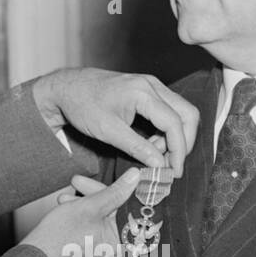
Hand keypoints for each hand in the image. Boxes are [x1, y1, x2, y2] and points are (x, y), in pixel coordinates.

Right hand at [22, 169, 140, 256]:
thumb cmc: (59, 237)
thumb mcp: (90, 206)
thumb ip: (115, 191)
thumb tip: (134, 176)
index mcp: (122, 245)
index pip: (122, 207)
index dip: (108, 187)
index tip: (101, 178)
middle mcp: (116, 255)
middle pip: (110, 214)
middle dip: (91, 197)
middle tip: (76, 185)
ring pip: (98, 222)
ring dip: (83, 207)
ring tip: (65, 201)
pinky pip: (91, 234)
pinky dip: (81, 222)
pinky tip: (68, 213)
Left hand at [33, 69, 198, 175]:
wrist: (67, 88)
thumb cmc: (82, 105)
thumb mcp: (108, 131)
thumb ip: (137, 148)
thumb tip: (160, 165)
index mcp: (143, 92)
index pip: (175, 123)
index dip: (179, 150)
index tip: (174, 171)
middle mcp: (152, 85)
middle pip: (188, 114)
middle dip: (183, 142)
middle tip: (170, 165)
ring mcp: (151, 86)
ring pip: (180, 112)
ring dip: (173, 137)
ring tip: (153, 155)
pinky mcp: (148, 91)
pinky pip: (168, 111)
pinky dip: (165, 130)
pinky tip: (149, 144)